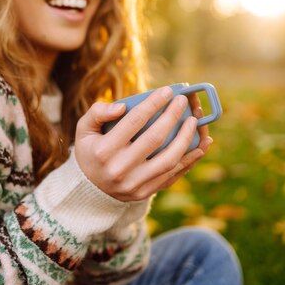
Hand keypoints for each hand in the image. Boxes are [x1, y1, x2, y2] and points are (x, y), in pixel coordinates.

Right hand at [74, 86, 211, 201]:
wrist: (89, 188)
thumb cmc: (90, 150)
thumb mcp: (84, 129)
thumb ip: (98, 112)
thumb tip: (122, 107)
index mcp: (104, 151)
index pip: (134, 121)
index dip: (154, 103)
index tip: (168, 91)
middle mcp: (119, 169)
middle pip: (155, 139)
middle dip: (173, 116)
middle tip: (183, 101)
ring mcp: (134, 184)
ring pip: (169, 160)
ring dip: (186, 139)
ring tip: (194, 121)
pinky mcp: (145, 193)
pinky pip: (172, 176)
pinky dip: (189, 160)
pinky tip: (200, 145)